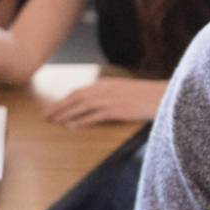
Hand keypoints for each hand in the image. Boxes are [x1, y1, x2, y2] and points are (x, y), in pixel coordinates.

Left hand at [48, 77, 168, 127]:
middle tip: (47, 116)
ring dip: (65, 114)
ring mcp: (109, 99)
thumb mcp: (123, 90)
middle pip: (75, 98)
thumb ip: (108, 94)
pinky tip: (72, 126)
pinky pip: (93, 116)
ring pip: (81, 106)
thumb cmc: (145, 96)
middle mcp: (104, 89)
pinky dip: (81, 121)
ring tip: (54, 122)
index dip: (65, 100)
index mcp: (105, 83)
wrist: (163, 96)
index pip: (79, 91)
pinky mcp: (116, 110)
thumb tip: (96, 103)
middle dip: (59, 107)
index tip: (54, 107)